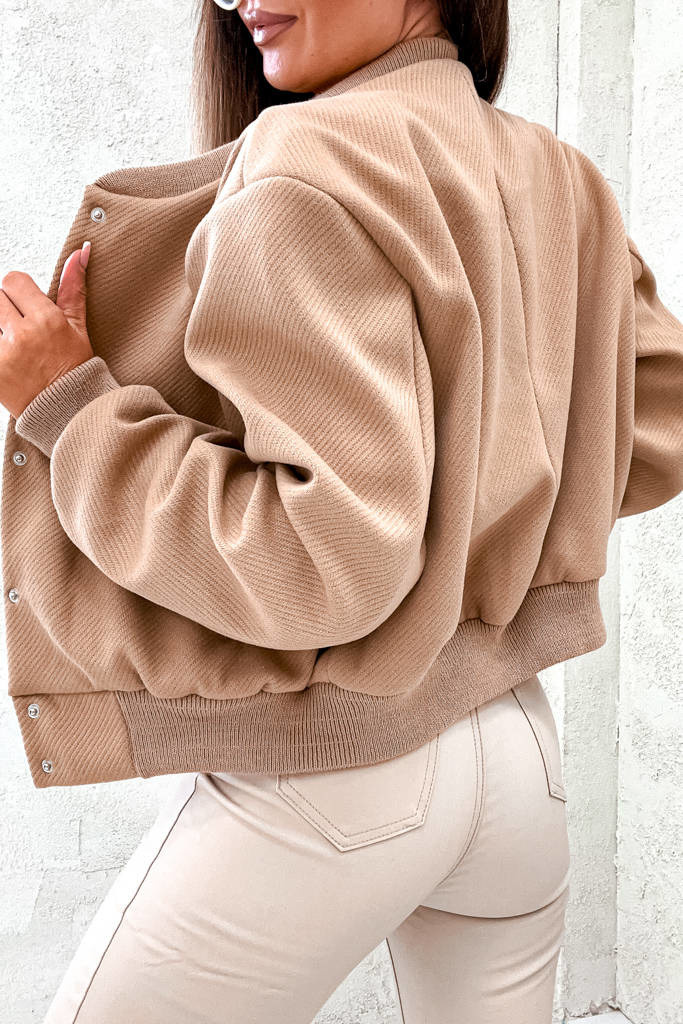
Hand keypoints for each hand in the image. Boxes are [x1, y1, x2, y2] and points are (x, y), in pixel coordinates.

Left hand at [0, 243, 94, 419]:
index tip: (27, 309)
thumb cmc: (74, 368)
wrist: (69, 411)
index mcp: (46, 319)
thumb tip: (80, 252)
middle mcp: (23, 335)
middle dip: (6, 311)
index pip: (13, 280)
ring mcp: (4, 355)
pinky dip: (0, 353)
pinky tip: (11, 363)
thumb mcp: (77, 326)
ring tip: (16, 349)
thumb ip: (73, 288)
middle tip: (20, 331)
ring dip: (1, 332)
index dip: (19, 292)